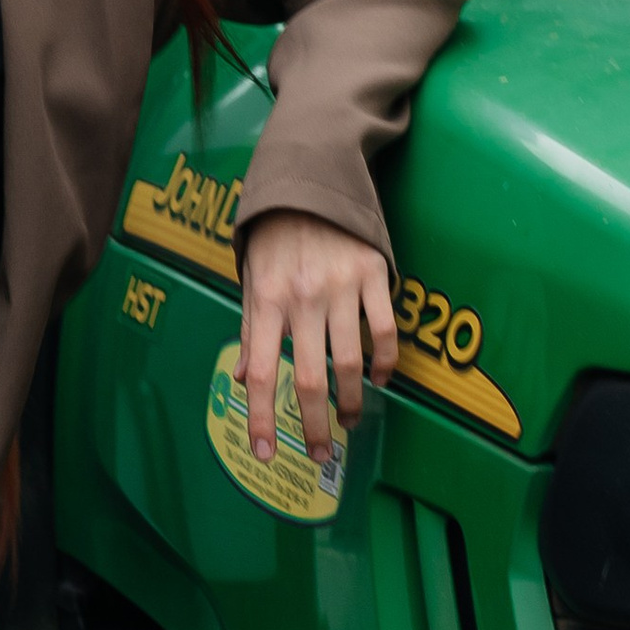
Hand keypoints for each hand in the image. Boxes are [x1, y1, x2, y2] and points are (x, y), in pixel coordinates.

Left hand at [238, 209, 398, 463]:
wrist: (312, 176)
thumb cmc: (276, 233)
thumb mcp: (251, 276)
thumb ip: (252, 328)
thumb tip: (245, 379)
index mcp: (265, 299)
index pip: (260, 373)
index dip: (262, 418)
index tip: (266, 453)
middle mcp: (301, 296)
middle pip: (309, 378)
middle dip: (315, 426)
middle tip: (322, 454)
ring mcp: (340, 286)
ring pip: (350, 362)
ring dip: (352, 400)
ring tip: (351, 419)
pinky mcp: (373, 273)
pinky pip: (384, 330)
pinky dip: (384, 362)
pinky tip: (380, 379)